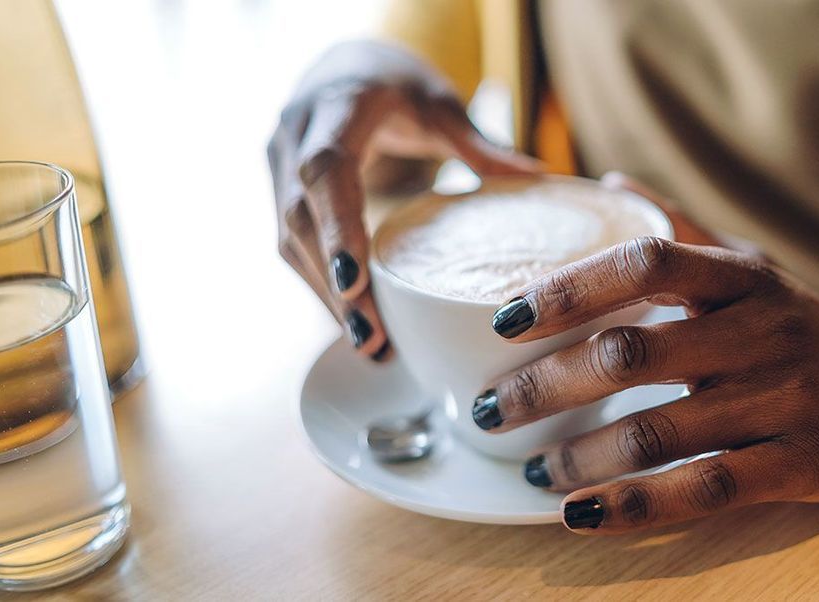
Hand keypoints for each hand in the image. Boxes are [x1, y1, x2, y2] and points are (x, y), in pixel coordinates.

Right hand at [268, 41, 538, 358]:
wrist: (342, 70)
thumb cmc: (396, 86)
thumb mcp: (439, 104)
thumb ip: (479, 143)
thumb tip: (540, 178)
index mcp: (336, 108)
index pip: (326, 170)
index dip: (336, 227)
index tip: (355, 283)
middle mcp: (294, 136)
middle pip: (300, 219)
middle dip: (333, 283)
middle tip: (370, 338)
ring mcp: (278, 165)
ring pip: (288, 240)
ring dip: (324, 296)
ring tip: (368, 343)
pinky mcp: (279, 191)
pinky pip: (292, 246)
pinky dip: (321, 285)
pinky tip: (352, 320)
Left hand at [476, 236, 818, 533]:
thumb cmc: (800, 324)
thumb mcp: (748, 268)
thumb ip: (679, 229)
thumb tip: (607, 181)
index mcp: (739, 276)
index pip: (645, 262)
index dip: (569, 287)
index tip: (503, 319)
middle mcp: (760, 330)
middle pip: (633, 352)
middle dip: (546, 384)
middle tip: (491, 408)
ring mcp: (783, 398)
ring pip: (661, 429)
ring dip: (581, 455)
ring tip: (530, 468)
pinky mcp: (801, 462)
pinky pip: (705, 488)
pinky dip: (635, 506)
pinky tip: (580, 514)